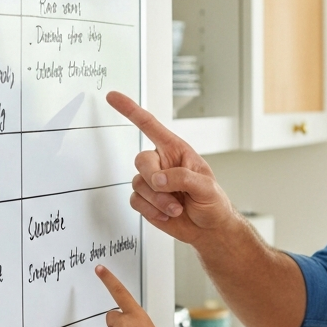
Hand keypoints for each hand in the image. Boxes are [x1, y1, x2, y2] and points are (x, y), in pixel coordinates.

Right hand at [107, 90, 235, 244]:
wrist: (209, 229)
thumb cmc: (213, 203)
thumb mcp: (206, 187)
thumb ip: (182, 178)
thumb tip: (158, 178)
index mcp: (176, 151)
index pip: (150, 126)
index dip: (130, 110)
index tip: (113, 97)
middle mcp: (161, 163)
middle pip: (141, 160)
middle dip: (154, 179)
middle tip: (172, 193)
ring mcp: (152, 182)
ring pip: (137, 184)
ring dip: (157, 200)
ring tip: (176, 207)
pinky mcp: (146, 200)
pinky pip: (135, 201)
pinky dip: (151, 210)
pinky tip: (167, 214)